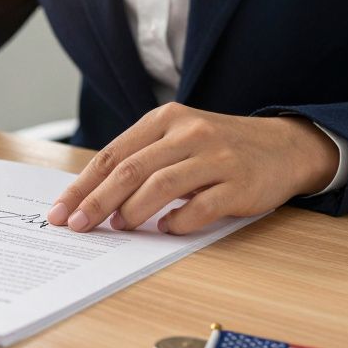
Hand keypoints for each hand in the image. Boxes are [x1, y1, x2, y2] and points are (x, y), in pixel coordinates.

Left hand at [46, 103, 338, 234]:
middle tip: (78, 226)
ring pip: (160, 185)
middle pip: (130, 170)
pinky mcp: (239, 183)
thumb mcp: (178, 138)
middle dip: (97, 202)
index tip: (62, 211)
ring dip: (133, 211)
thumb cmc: (219, 147)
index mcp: (166, 119)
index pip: (112, 154)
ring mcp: (216, 157)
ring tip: (120, 227)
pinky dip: (177, 222)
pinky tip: (165, 228)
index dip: (83, 186)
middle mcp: (188, 133)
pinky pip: (200, 207)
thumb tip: (94, 198)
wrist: (284, 146)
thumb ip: (142, 159)